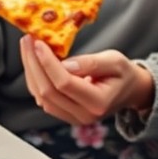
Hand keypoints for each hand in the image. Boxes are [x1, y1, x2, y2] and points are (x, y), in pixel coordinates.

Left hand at [20, 37, 155, 124]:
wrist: (130, 91)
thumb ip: (91, 63)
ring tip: (27, 48)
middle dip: (34, 64)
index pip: (64, 84)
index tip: (39, 43)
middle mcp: (83, 115)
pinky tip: (33, 61)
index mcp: (98, 102)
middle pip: (48, 92)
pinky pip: (43, 99)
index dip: (48, 63)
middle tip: (27, 40)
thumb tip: (64, 63)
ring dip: (31, 71)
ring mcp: (73, 118)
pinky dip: (35, 80)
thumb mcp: (115, 61)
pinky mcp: (65, 115)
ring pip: (41, 97)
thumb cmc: (123, 73)